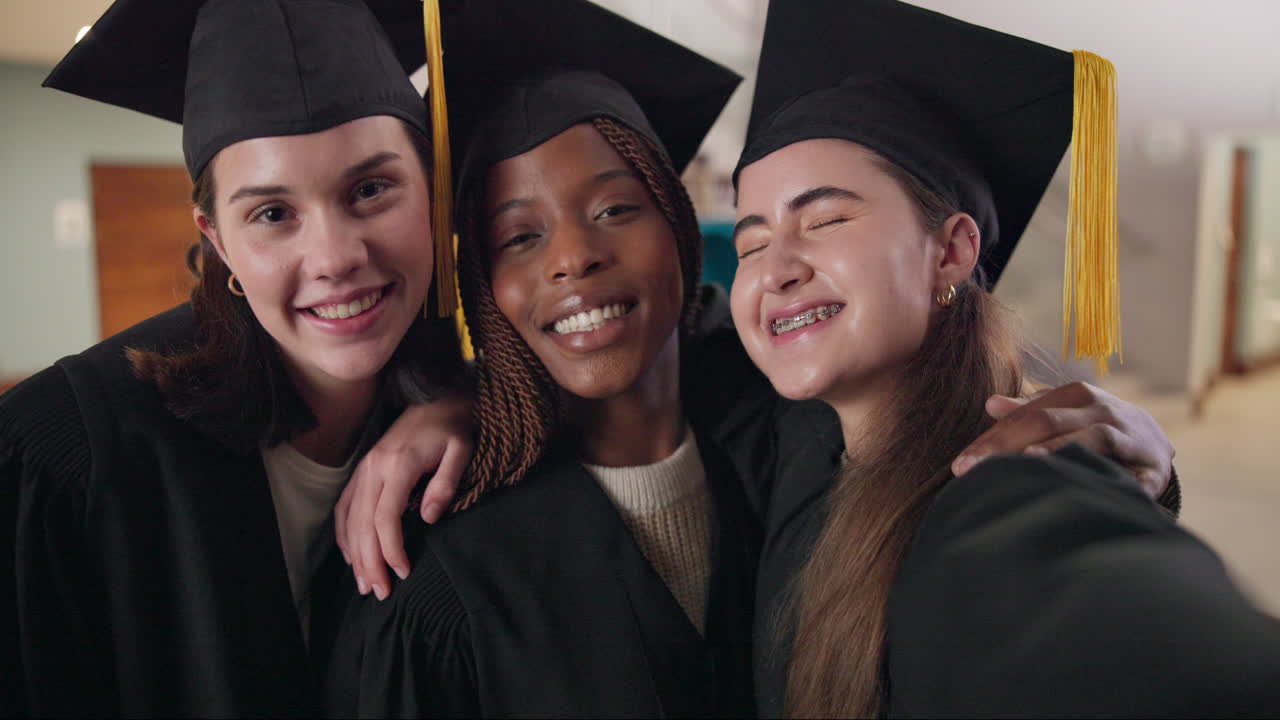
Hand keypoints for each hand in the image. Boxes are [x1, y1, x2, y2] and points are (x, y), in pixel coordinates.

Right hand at [335, 392, 473, 599]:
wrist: (439, 398)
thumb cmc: (455, 428)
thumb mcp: (462, 451)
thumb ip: (445, 484)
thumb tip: (428, 518)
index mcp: (399, 465)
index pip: (385, 517)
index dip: (390, 549)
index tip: (403, 572)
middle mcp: (375, 468)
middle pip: (363, 523)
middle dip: (370, 561)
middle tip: (380, 593)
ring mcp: (365, 469)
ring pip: (350, 518)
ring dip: (355, 554)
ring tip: (365, 584)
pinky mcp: (363, 470)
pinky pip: (345, 506)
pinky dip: (344, 533)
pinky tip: (351, 556)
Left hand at [951, 381, 1173, 499]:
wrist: (1156, 445)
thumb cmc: (1096, 428)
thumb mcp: (1065, 414)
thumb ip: (1029, 411)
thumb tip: (991, 404)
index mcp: (1077, 395)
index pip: (1026, 415)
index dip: (990, 438)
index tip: (960, 464)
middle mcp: (1102, 411)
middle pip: (1047, 423)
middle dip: (1005, 446)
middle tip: (971, 471)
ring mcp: (1130, 437)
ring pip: (1090, 440)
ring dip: (1056, 451)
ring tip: (1024, 464)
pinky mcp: (1152, 469)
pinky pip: (1128, 475)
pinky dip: (1105, 480)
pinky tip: (1079, 489)